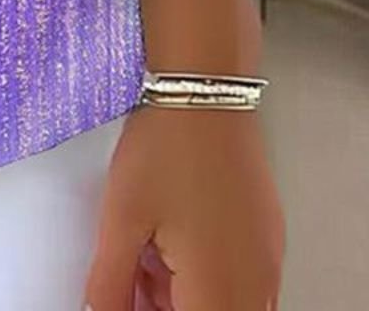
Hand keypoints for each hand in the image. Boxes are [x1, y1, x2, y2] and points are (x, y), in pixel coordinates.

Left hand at [84, 104, 284, 309]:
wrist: (204, 89)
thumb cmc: (166, 147)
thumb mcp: (122, 220)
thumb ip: (110, 284)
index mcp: (221, 291)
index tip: (126, 297)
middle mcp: (256, 284)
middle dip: (166, 306)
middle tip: (131, 274)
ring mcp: (267, 259)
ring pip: (223, 301)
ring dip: (183, 293)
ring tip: (145, 249)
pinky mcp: (266, 235)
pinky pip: (239, 277)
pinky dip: (203, 271)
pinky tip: (171, 235)